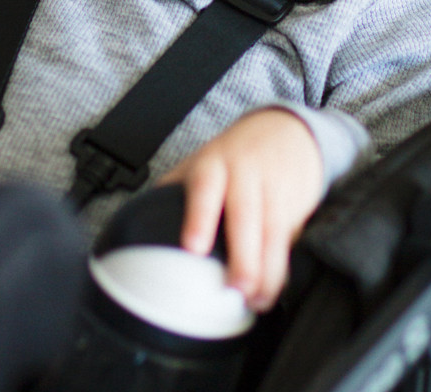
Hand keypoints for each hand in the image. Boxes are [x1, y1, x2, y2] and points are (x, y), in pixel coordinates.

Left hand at [159, 108, 322, 311]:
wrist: (287, 131)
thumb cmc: (235, 154)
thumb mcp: (202, 161)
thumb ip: (174, 191)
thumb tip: (133, 227)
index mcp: (215, 164)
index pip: (205, 186)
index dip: (199, 217)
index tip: (194, 247)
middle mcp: (246, 175)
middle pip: (246, 216)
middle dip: (243, 256)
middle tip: (236, 287)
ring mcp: (274, 190)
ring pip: (273, 234)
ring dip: (267, 271)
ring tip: (256, 299)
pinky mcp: (296, 206)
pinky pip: (290, 241)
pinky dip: (283, 268)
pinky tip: (274, 288)